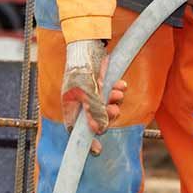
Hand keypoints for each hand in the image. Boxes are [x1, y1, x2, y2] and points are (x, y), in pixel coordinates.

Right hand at [60, 39, 127, 154]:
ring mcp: (91, 93)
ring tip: (118, 92)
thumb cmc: (82, 68)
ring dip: (114, 101)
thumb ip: (94, 111)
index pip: (75, 129)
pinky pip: (112, 93)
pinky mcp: (102, 84)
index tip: (97, 149)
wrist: (88, 43)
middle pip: (95, 118)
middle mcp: (80, 101)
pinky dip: (118, 91)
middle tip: (114, 111)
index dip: (85, 140)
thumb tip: (100, 130)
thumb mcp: (88, 93)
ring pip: (106, 106)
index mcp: (70, 105)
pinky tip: (122, 85)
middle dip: (106, 116)